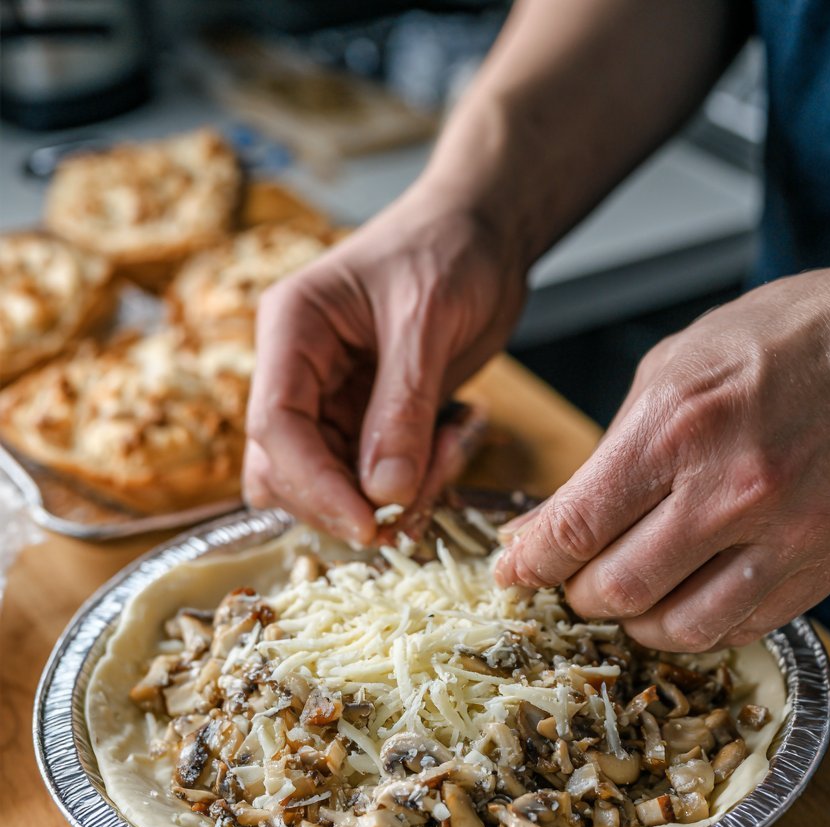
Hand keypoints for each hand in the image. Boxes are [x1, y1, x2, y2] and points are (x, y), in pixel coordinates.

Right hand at [244, 189, 525, 542]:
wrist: (485, 232)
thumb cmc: (450, 247)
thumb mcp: (428, 319)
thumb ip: (404, 405)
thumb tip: (384, 491)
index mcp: (292, 329)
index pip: (276, 425)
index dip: (314, 485)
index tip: (365, 523)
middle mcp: (298, 371)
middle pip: (288, 469)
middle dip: (350, 498)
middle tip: (419, 500)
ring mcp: (329, 401)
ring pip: (330, 485)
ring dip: (387, 496)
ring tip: (448, 451)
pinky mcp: (365, 422)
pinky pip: (373, 479)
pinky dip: (414, 482)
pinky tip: (453, 441)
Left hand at [496, 248, 829, 649]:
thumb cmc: (787, 340)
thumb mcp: (676, 368)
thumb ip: (610, 453)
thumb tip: (551, 525)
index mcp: (680, 427)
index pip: (576, 528)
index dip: (533, 562)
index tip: (517, 569)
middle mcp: (733, 490)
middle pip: (619, 590)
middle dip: (580, 593)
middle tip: (576, 579)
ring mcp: (789, 535)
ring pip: (680, 628)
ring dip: (637, 623)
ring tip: (631, 596)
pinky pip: (743, 627)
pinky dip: (701, 625)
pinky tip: (688, 598)